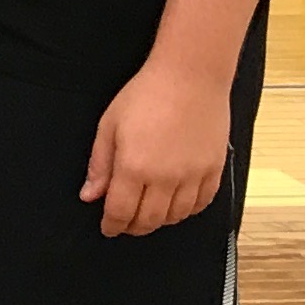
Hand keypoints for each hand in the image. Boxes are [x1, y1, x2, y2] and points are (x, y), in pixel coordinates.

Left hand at [83, 58, 231, 237]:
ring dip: (160, 221)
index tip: (108, 228)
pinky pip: (201, 204)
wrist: (190, 76)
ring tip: (149, 214)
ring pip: (176, 216)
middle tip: (126, 223)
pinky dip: (187, 211)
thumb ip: (100, 165)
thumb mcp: (110, 125)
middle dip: (134, 227)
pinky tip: (176, 205)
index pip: (121, 212)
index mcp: (134, 167)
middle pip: (149, 220)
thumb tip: (90, 196)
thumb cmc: (146, 94)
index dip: (112, 225)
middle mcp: (165, 178)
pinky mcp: (214, 169)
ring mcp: (193, 175)